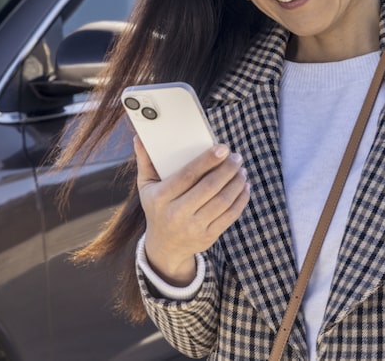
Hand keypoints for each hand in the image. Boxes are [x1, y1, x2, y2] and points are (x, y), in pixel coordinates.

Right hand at [136, 136, 250, 286]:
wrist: (164, 247)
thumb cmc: (157, 208)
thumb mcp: (146, 187)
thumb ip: (145, 162)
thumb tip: (140, 138)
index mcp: (160, 198)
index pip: (187, 175)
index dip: (207, 161)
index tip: (223, 148)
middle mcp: (176, 214)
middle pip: (209, 187)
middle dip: (227, 169)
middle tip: (236, 157)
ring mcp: (194, 228)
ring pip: (223, 201)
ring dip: (236, 183)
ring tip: (241, 170)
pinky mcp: (208, 236)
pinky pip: (230, 215)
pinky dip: (241, 199)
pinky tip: (244, 186)